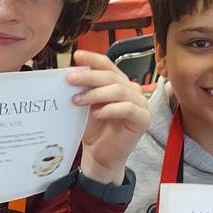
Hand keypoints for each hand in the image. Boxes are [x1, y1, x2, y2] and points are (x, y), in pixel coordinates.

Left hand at [68, 50, 150, 184]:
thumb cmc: (94, 130)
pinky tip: (97, 114)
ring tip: (77, 101)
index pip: (108, 65)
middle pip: (112, 76)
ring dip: (96, 93)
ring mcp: (140, 104)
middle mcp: (131, 90)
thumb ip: (84, 88)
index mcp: (118, 82)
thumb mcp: (86, 104)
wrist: (100, 155)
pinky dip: (110, 109)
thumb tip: (70, 72)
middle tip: (70, 79)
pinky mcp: (143, 119)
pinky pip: (127, 108)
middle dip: (89, 76)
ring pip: (119, 90)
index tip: (77, 56)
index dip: (93, 59)